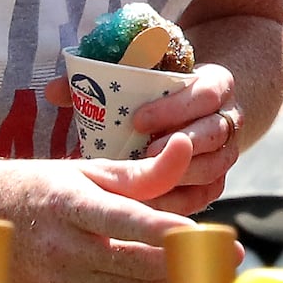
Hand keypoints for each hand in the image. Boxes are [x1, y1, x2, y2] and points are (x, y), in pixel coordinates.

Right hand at [0, 135, 240, 282]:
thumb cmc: (39, 186)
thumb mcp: (86, 170)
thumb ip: (142, 172)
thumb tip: (186, 149)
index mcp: (71, 204)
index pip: (126, 221)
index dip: (167, 230)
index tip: (206, 234)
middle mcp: (67, 246)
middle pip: (139, 263)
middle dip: (189, 261)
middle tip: (229, 256)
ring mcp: (66, 279)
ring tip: (213, 271)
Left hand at [45, 62, 240, 214]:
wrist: (194, 109)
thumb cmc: (159, 91)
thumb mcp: (137, 77)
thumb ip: (99, 81)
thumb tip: (54, 91)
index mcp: (216, 84)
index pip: (205, 94)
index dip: (175, 108)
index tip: (138, 120)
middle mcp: (228, 119)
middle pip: (215, 134)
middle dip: (180, 148)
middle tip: (144, 156)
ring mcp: (227, 151)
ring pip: (215, 167)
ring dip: (182, 177)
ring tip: (146, 184)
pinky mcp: (219, 179)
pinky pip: (208, 194)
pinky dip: (184, 202)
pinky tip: (154, 205)